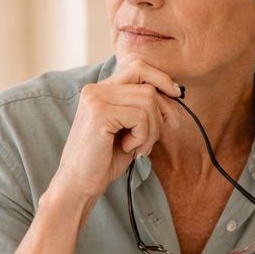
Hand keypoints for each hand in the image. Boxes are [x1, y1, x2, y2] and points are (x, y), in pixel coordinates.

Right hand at [49, 60, 182, 207]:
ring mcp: (96, 99)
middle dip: (164, 111)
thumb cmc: (103, 161)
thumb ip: (143, 110)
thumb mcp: (128, 130)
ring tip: (140, 148)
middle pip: (147, 87)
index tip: (176, 95)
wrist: (78, 184)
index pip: (138, 69)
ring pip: (148, 102)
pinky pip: (140, 117)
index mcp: (100, 90)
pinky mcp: (100, 114)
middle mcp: (95, 90)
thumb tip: (172, 96)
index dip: (161, 79)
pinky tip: (129, 148)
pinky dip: (143, 137)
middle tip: (164, 133)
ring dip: (152, 130)